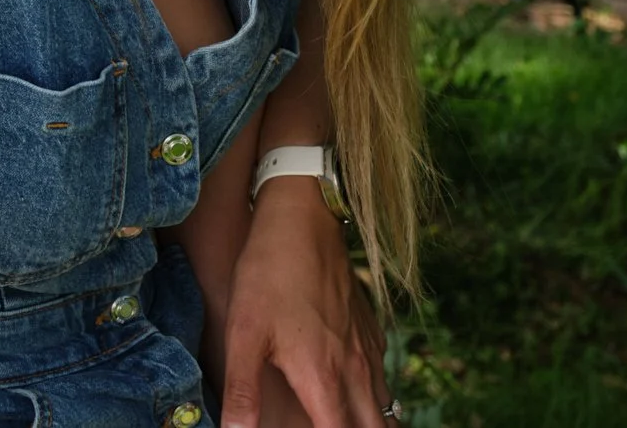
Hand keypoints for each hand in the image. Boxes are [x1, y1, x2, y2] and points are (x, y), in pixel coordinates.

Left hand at [218, 181, 387, 427]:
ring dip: (370, 423)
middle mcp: (354, 371)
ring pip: (383, 408)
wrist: (304, 219)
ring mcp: (367, 349)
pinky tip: (356, 395)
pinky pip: (382, 378)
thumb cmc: (269, 274)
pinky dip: (375, 398)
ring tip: (348, 422)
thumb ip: (243, 390)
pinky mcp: (369, 329)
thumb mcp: (244, 332)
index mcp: (323, 380)